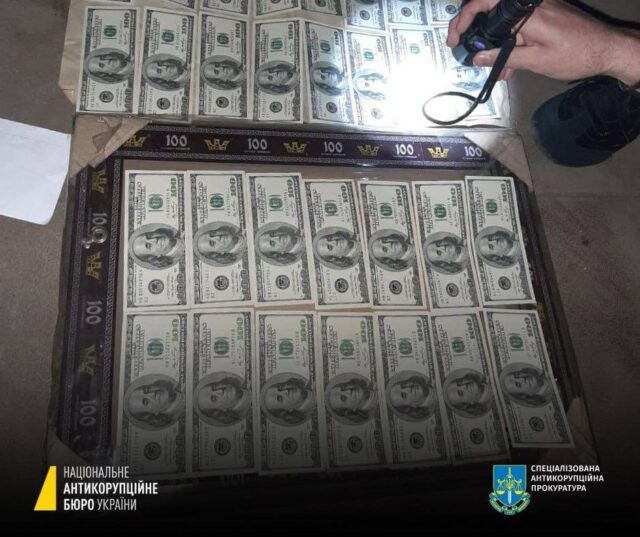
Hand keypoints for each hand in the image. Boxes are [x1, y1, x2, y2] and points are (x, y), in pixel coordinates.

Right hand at [447, 0, 639, 85]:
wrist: (607, 49)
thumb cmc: (577, 54)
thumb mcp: (536, 61)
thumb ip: (504, 58)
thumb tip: (477, 58)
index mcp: (526, 12)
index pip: (484, 3)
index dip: (463, 19)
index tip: (454, 39)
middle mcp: (530, 5)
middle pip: (489, 9)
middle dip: (474, 30)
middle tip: (462, 49)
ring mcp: (537, 8)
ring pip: (502, 19)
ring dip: (493, 41)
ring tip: (493, 66)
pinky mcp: (543, 14)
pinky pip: (516, 23)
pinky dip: (507, 40)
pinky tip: (509, 61)